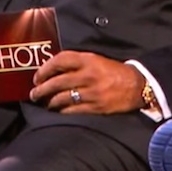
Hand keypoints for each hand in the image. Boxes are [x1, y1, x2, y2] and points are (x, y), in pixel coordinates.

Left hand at [28, 51, 143, 114]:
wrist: (137, 86)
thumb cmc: (115, 72)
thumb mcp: (97, 60)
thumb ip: (78, 63)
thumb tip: (55, 70)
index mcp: (88, 60)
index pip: (60, 60)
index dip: (45, 69)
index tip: (37, 76)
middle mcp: (88, 75)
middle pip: (56, 82)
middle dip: (41, 89)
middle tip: (34, 93)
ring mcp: (91, 92)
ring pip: (61, 98)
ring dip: (49, 101)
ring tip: (44, 103)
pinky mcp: (95, 107)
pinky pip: (72, 110)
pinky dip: (62, 111)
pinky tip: (57, 111)